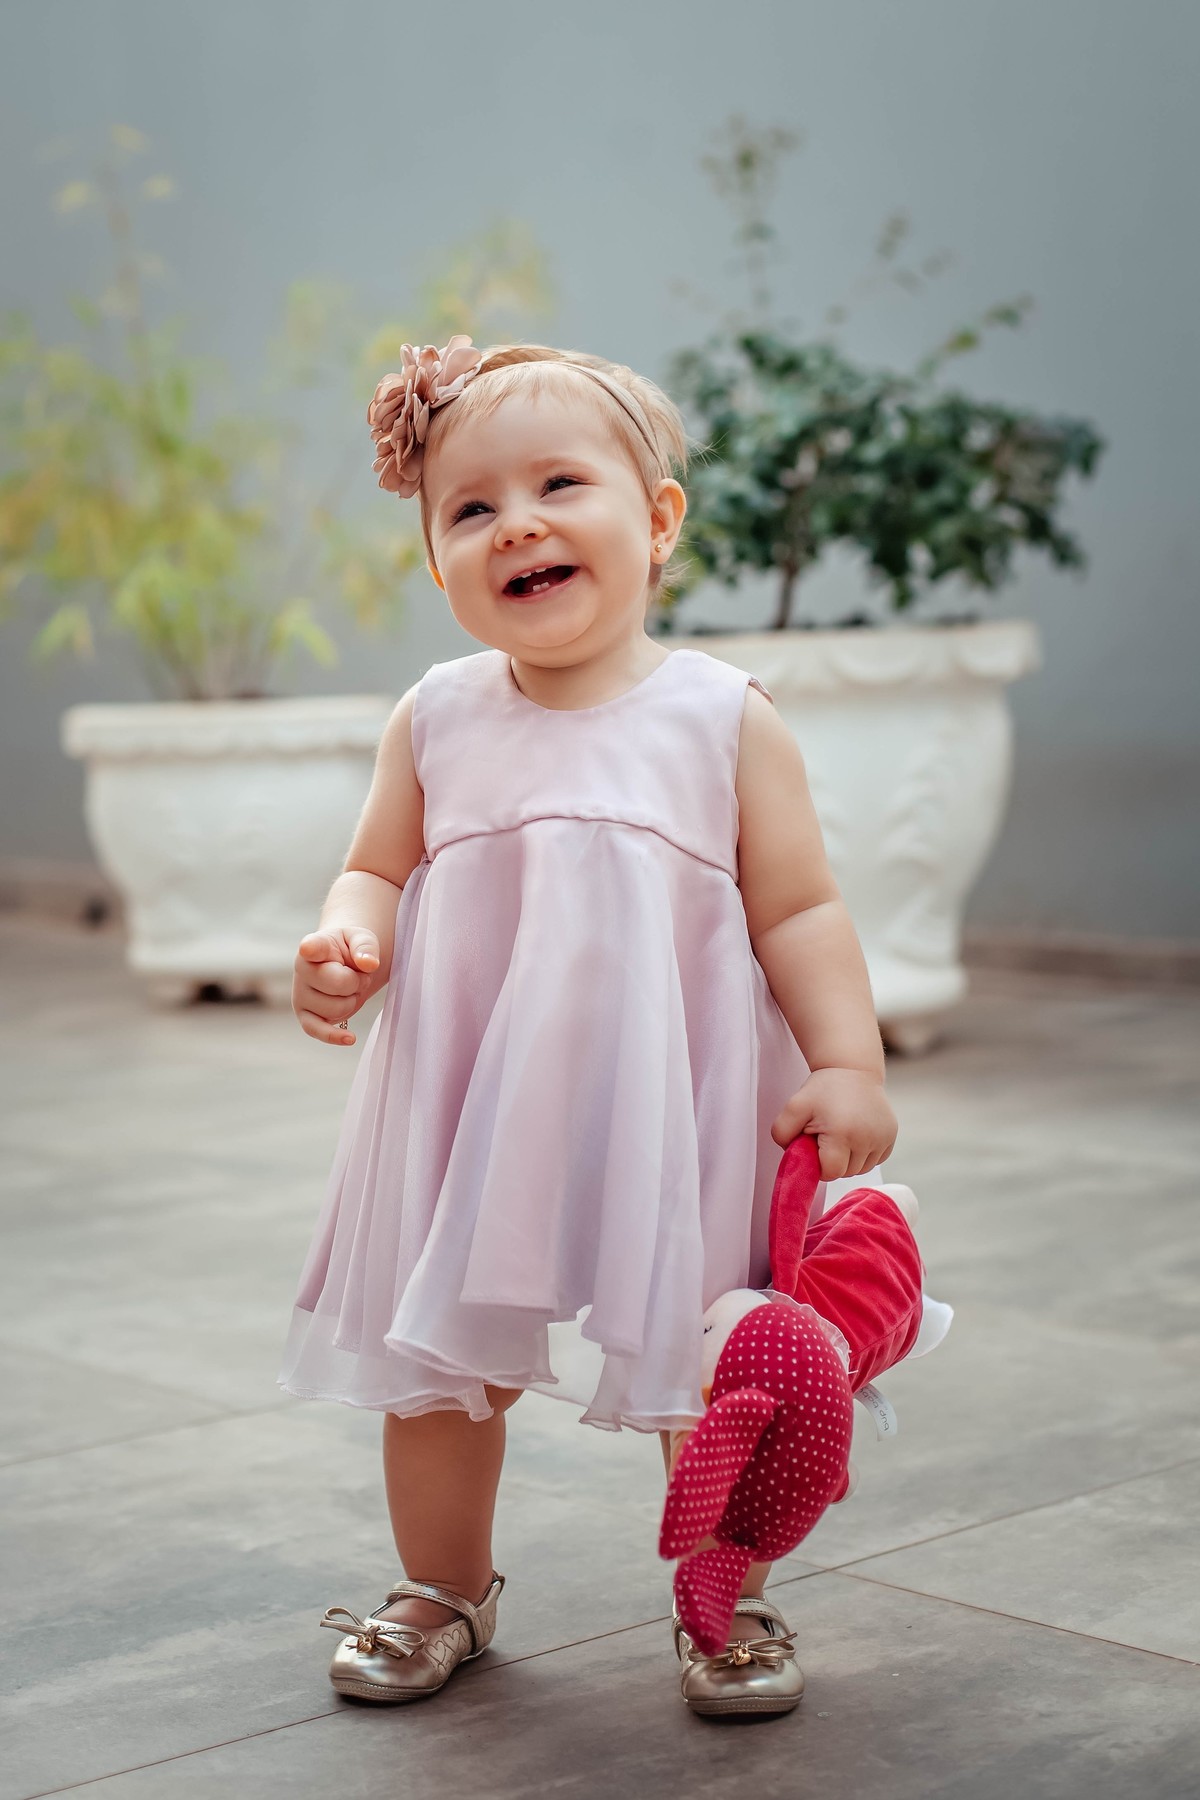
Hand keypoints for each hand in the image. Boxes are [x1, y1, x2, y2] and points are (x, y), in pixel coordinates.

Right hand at [293, 927, 380, 1046]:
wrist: (342, 963)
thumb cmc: (350, 949)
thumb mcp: (362, 938)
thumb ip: (365, 947)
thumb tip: (369, 964)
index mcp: (315, 945)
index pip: (312, 947)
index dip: (311, 949)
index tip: (308, 949)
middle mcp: (302, 970)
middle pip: (339, 984)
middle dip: (358, 982)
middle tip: (358, 975)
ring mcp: (301, 995)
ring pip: (336, 1009)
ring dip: (352, 1001)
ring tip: (350, 988)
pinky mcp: (305, 1015)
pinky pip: (317, 1031)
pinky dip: (333, 1036)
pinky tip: (350, 1038)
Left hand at [771, 1067, 896, 1181]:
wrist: (852, 1068)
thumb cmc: (822, 1089)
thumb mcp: (794, 1107)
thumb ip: (782, 1134)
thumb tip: (793, 1157)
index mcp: (843, 1134)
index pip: (831, 1172)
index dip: (819, 1164)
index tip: (815, 1145)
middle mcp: (867, 1138)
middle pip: (846, 1172)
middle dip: (833, 1161)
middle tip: (827, 1136)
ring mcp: (883, 1138)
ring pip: (861, 1169)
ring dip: (849, 1159)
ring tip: (841, 1134)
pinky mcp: (891, 1136)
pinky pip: (875, 1160)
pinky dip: (864, 1153)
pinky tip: (856, 1134)